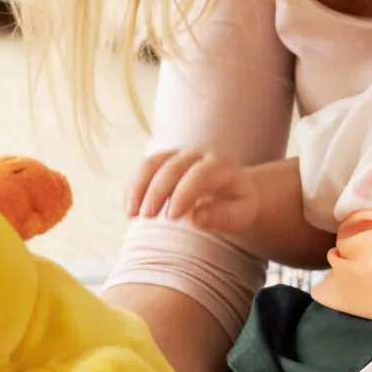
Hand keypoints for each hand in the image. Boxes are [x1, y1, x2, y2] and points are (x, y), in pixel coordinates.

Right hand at [127, 148, 259, 237]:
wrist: (230, 188)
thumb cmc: (237, 204)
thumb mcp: (241, 214)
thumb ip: (224, 216)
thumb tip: (197, 218)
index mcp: (221, 164)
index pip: (199, 175)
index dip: (183, 194)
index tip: (172, 217)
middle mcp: (197, 154)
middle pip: (171, 167)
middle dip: (156, 191)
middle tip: (146, 217)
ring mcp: (177, 154)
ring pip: (152, 163)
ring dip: (138, 187)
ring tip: (131, 214)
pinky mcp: (162, 159)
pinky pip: (142, 168)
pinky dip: (133, 187)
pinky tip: (129, 208)